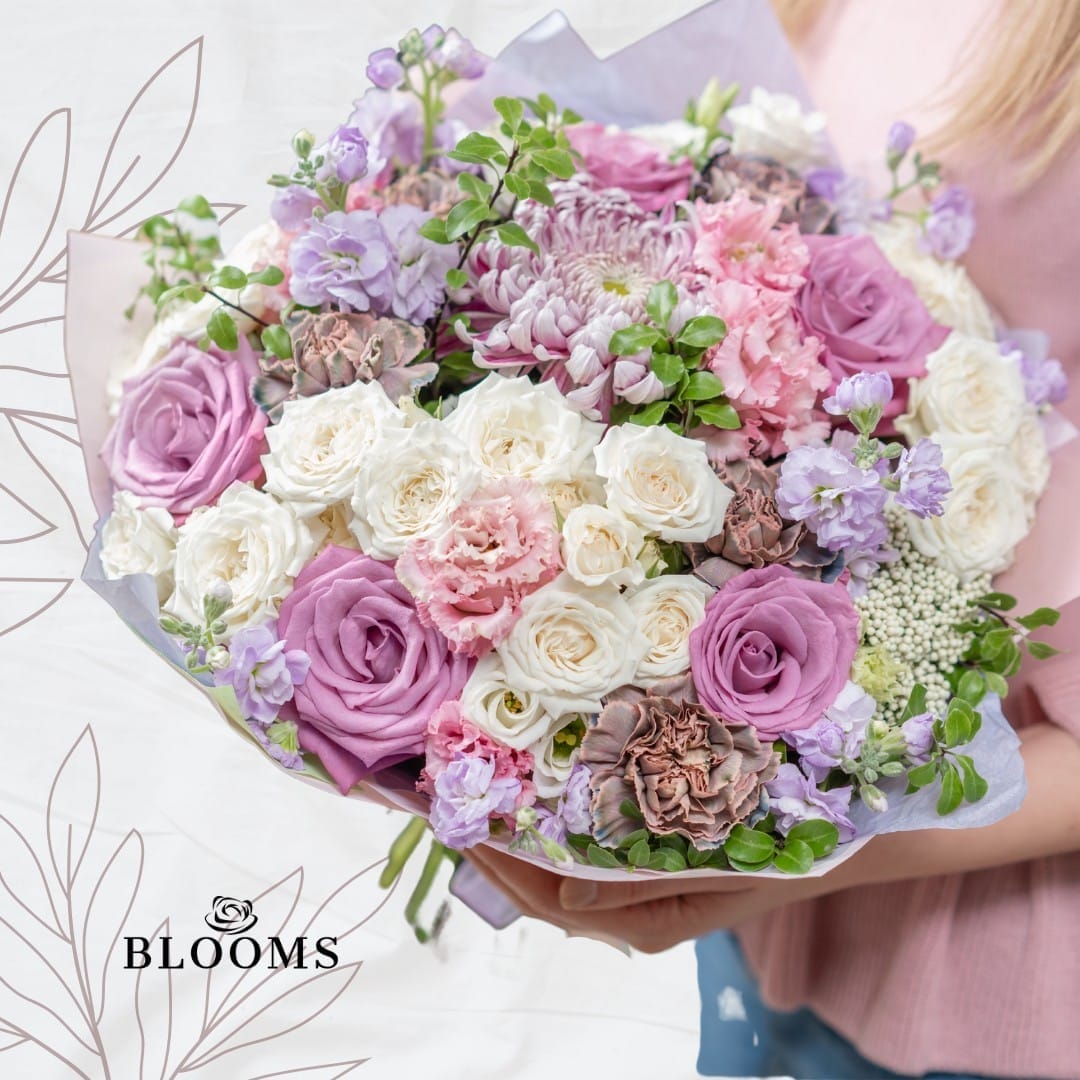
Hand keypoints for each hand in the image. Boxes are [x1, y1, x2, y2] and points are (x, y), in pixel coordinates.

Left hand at [464, 843, 827, 952]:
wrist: (833, 845)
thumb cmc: (779, 853)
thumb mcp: (715, 870)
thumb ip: (643, 884)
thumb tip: (566, 893)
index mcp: (647, 923)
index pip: (553, 901)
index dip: (507, 867)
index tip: (468, 829)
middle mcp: (636, 915)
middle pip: (548, 892)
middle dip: (501, 856)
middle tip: (456, 812)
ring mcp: (643, 894)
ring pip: (566, 876)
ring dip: (525, 844)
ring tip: (485, 806)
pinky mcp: (653, 871)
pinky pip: (591, 859)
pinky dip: (560, 834)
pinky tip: (541, 807)